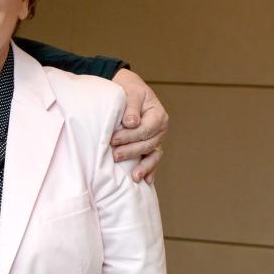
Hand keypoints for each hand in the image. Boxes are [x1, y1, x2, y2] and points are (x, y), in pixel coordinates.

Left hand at [110, 69, 168, 184]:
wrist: (127, 92)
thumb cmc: (129, 91)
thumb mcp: (131, 93)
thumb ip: (131, 107)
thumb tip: (132, 123)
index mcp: (158, 116)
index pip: (146, 129)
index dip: (130, 136)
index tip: (114, 139)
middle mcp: (160, 130)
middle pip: (148, 144)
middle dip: (131, 151)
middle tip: (115, 156)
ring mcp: (156, 140)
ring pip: (152, 156)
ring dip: (143, 167)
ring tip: (134, 177)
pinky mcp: (149, 148)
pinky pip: (152, 161)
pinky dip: (150, 171)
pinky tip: (146, 182)